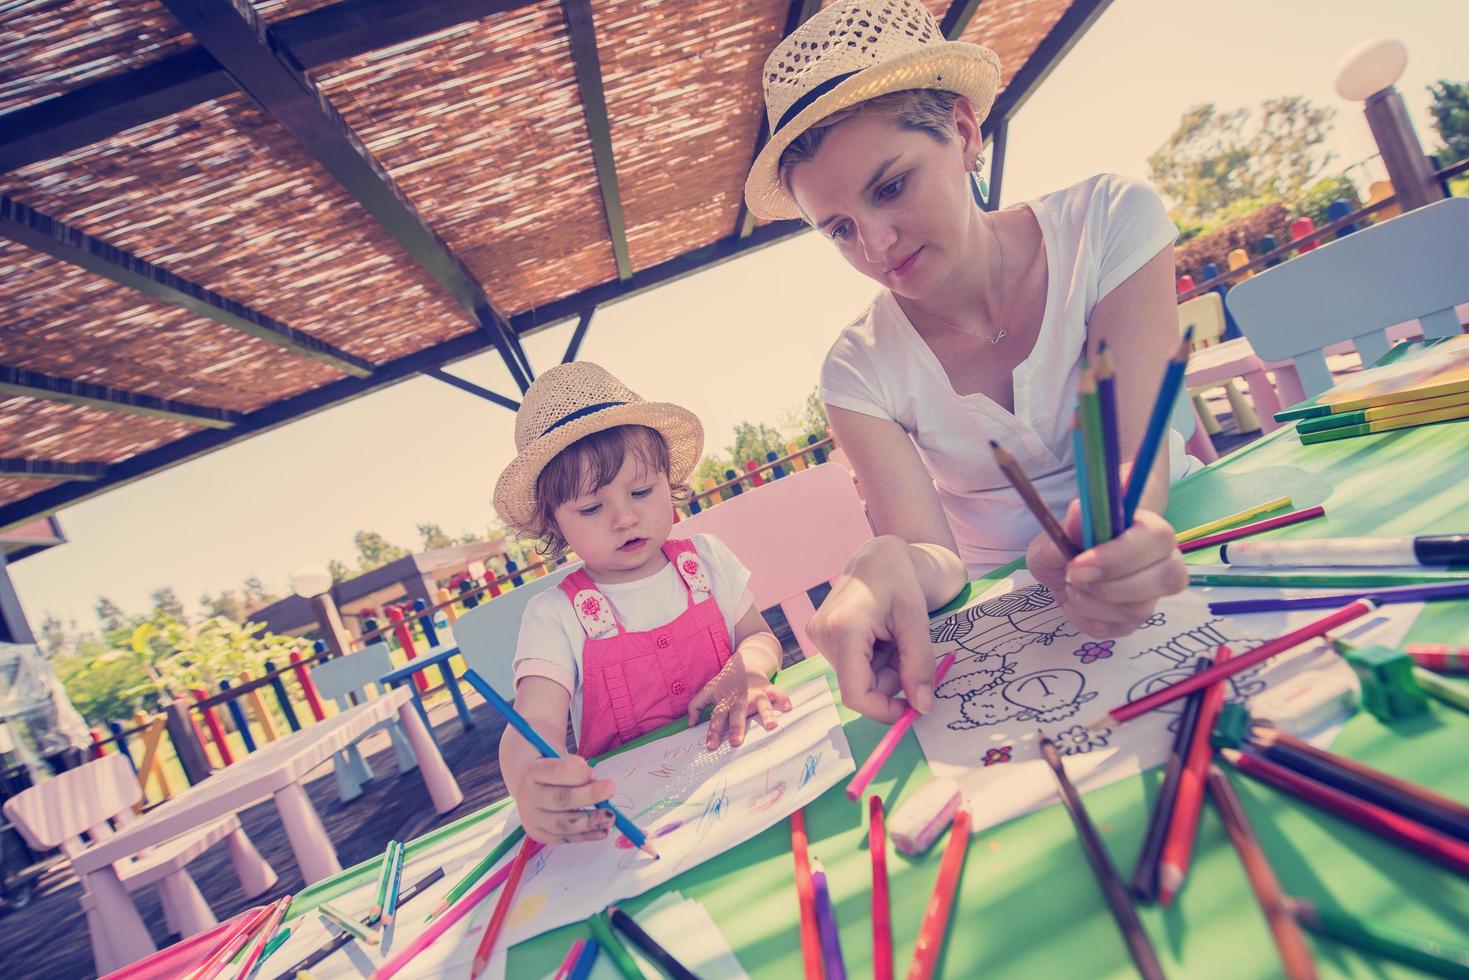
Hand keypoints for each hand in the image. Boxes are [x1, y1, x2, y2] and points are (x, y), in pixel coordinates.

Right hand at [514, 756, 617, 845]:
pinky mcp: (540, 834)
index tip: (596, 774)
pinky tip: (603, 831)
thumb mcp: (563, 762)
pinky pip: (564, 838)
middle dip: (589, 795)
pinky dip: (586, 836)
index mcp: (534, 772)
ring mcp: (532, 818)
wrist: (530, 789)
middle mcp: (529, 796)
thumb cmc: (554, 774)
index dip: (577, 774)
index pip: (555, 772)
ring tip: (611, 817)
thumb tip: (595, 782)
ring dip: (590, 821)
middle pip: (560, 799)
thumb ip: (577, 769)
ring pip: (562, 824)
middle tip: (611, 790)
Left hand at [688, 650, 792, 748]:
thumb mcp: (708, 691)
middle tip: (735, 743)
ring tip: (770, 726)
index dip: (713, 732)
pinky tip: (788, 708)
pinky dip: (783, 699)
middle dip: (736, 728)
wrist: (744, 663)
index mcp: (724, 701)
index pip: (716, 718)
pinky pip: (778, 693)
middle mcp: (740, 699)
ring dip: (766, 714)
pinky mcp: (768, 688)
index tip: (710, 747)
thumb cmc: (724, 683)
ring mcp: (755, 693)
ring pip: (761, 704)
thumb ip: (696, 706)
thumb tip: (690, 725)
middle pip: (737, 714)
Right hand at [806, 536, 935, 724]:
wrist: (880, 554)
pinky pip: (852, 665)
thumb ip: (919, 665)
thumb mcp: (917, 621)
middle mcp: (822, 634)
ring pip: (857, 677)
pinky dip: (874, 659)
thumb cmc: (900, 578)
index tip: (913, 710)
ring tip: (896, 637)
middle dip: (891, 680)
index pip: (856, 693)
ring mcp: (818, 635)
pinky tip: (882, 635)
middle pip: (859, 685)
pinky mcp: (821, 635)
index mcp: (843, 629)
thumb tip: (922, 707)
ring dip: (884, 668)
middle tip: (910, 651)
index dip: (884, 710)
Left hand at [1027, 501, 1187, 637]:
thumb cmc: (1068, 544)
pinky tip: (1072, 604)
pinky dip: (1088, 620)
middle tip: (1073, 578)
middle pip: (1167, 578)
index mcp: (1148, 527)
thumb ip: (1071, 525)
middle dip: (1110, 586)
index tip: (1078, 564)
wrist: (1062, 571)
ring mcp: (1152, 593)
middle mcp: (1162, 559)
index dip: (1118, 556)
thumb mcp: (1059, 530)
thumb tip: (1080, 512)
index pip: (1157, 538)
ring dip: (1093, 604)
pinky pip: (1121, 629)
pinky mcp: (1136, 620)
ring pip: (1140, 609)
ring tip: (1070, 588)